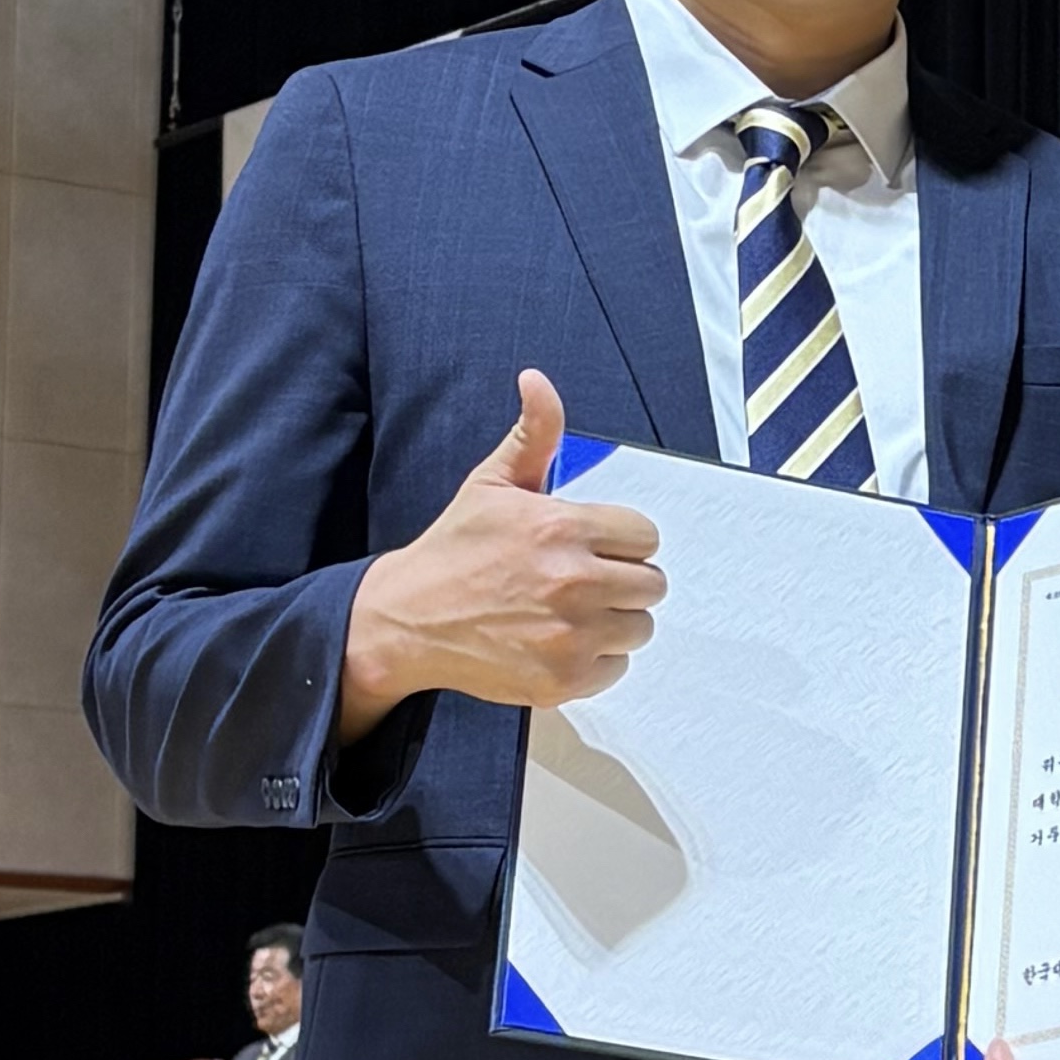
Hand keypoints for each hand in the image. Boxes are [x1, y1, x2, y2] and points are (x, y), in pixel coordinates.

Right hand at [338, 372, 664, 737]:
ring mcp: (570, 636)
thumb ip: (532, 434)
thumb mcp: (491, 484)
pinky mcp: (563, 679)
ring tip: (572, 612)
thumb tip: (537, 381)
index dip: (620, 540)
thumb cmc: (454, 550)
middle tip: (584, 580)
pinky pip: (617, 667)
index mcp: (561, 529)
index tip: (592, 546)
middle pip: (652, 583)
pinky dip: (597, 660)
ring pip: (639, 626)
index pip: (645, 536)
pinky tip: (561, 642)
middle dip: (623, 579)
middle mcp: (572, 583)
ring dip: (614, 620)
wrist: (408, 620)